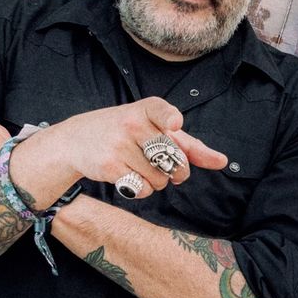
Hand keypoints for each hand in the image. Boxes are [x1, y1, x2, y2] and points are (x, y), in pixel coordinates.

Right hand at [15, 96, 226, 201]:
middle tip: (164, 165)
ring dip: (157, 181)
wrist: (75, 141)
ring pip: (160, 179)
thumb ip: (189, 146)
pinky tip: (128, 175)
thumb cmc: (124, 134)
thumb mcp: (154, 131)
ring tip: (139, 166)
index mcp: (146, 109)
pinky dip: (142, 189)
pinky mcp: (109, 166)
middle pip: (174, 159)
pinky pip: (143, 189)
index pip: (161, 111)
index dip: (170, 119)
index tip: (174, 124)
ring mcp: (118, 145)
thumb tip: (222, 161)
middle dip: (177, 171)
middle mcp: (131, 123)